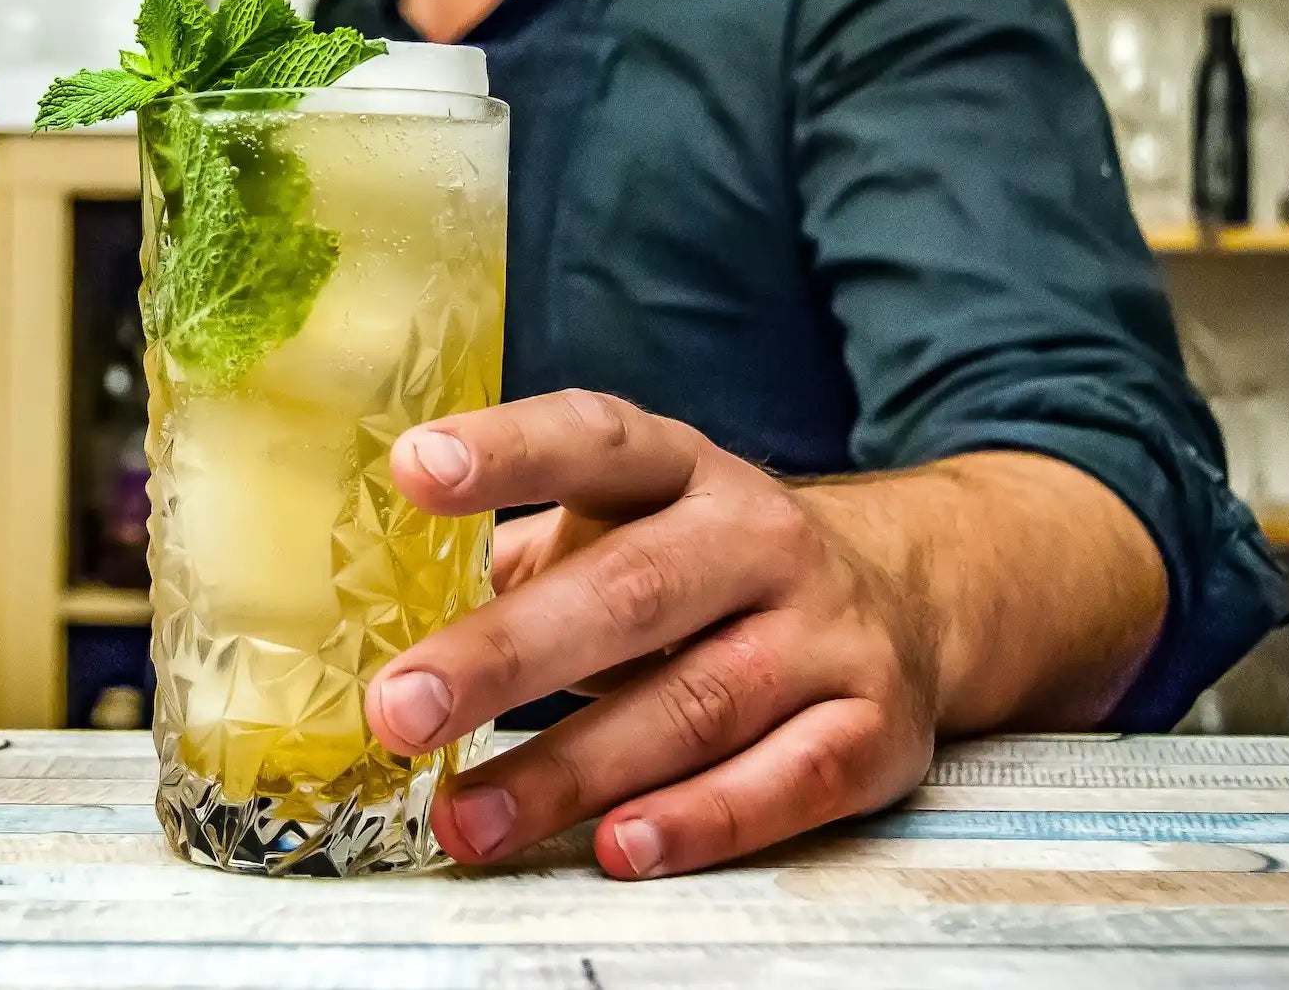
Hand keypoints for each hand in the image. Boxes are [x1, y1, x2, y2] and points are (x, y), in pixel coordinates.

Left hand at [365, 389, 941, 878]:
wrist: (913, 595)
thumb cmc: (708, 567)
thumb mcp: (629, 525)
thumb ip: (525, 557)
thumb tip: (375, 613)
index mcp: (681, 469)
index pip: (593, 440)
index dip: (506, 452)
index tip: (413, 467)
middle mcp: (758, 538)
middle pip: (630, 590)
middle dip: (506, 654)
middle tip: (399, 710)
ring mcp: (826, 633)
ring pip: (694, 705)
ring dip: (570, 771)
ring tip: (466, 819)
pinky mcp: (874, 730)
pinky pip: (784, 784)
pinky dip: (699, 822)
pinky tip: (616, 849)